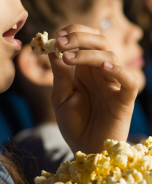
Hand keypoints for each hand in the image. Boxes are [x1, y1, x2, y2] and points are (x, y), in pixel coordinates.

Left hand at [49, 25, 138, 154]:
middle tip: (60, 41)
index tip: (56, 35)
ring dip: (88, 54)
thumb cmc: (73, 124)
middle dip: (79, 37)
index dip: (74, 32)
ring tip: (68, 58)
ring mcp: (114, 85)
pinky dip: (119, 71)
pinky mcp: (124, 101)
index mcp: (85, 70)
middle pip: (100, 42)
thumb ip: (59, 74)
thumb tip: (52, 49)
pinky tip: (103, 68)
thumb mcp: (60, 97)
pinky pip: (130, 82)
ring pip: (110, 57)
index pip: (86, 40)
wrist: (84, 151)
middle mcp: (101, 73)